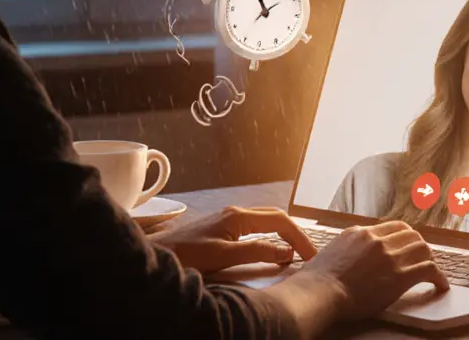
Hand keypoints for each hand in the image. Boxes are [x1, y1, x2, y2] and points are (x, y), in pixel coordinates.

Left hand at [147, 206, 317, 273]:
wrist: (158, 252)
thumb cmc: (187, 253)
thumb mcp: (225, 255)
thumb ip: (256, 251)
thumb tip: (286, 252)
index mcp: (239, 216)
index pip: (280, 221)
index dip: (299, 237)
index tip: (310, 255)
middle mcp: (236, 213)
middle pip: (275, 217)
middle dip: (296, 233)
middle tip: (310, 254)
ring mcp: (228, 219)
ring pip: (265, 220)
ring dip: (284, 233)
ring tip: (297, 251)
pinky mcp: (222, 227)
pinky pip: (255, 227)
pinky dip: (270, 235)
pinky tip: (271, 248)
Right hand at [295, 221, 448, 320]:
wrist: (320, 293)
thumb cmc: (316, 281)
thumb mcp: (329, 253)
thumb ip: (345, 250)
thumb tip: (347, 256)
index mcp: (358, 233)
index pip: (390, 228)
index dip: (403, 237)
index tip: (406, 246)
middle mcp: (376, 239)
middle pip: (409, 234)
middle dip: (418, 246)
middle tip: (421, 258)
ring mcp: (389, 256)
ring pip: (422, 247)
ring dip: (428, 259)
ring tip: (431, 272)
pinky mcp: (400, 276)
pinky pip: (429, 270)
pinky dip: (438, 277)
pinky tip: (440, 285)